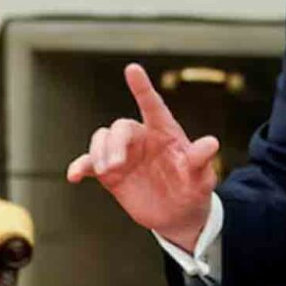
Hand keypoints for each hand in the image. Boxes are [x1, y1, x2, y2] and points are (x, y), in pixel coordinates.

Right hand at [66, 63, 219, 251]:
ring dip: (98, 153)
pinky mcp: (109, 173)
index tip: (132, 69)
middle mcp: (141, 138)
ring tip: (107, 172)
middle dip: (114, 143)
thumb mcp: (202, 178)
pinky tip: (74, 176)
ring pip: (101, 139)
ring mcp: (123, 154)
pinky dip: (79, 166)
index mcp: (164, 133)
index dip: (142, 87)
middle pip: (120, 127)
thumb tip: (211, 143)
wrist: (178, 216)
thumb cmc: (194, 190)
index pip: (152, 105)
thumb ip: (200, 160)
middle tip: (116, 166)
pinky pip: (89, 163)